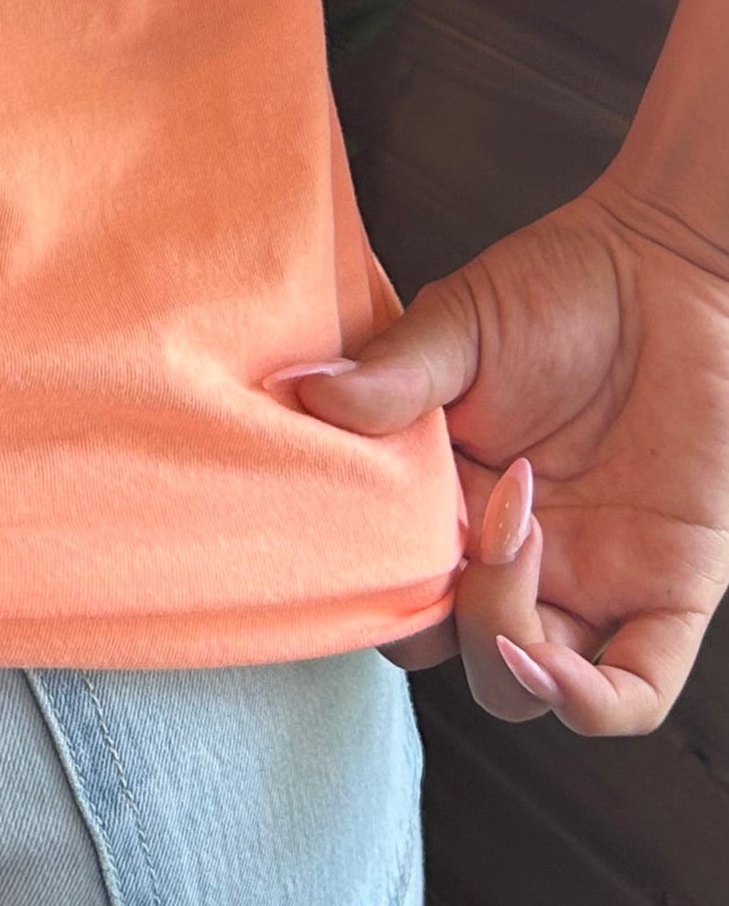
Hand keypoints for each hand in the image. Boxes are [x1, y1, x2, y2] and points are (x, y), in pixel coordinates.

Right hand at [282, 178, 728, 733]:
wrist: (668, 269)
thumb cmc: (558, 288)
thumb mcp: (457, 323)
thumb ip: (391, 374)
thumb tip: (305, 396)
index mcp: (447, 499)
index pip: (389, 587)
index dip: (368, 586)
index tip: (361, 530)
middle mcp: (509, 555)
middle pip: (446, 650)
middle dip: (435, 616)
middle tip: (452, 521)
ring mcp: (586, 581)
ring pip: (522, 690)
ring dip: (499, 647)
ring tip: (512, 542)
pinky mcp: (665, 591)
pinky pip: (631, 695)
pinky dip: (585, 705)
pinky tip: (551, 663)